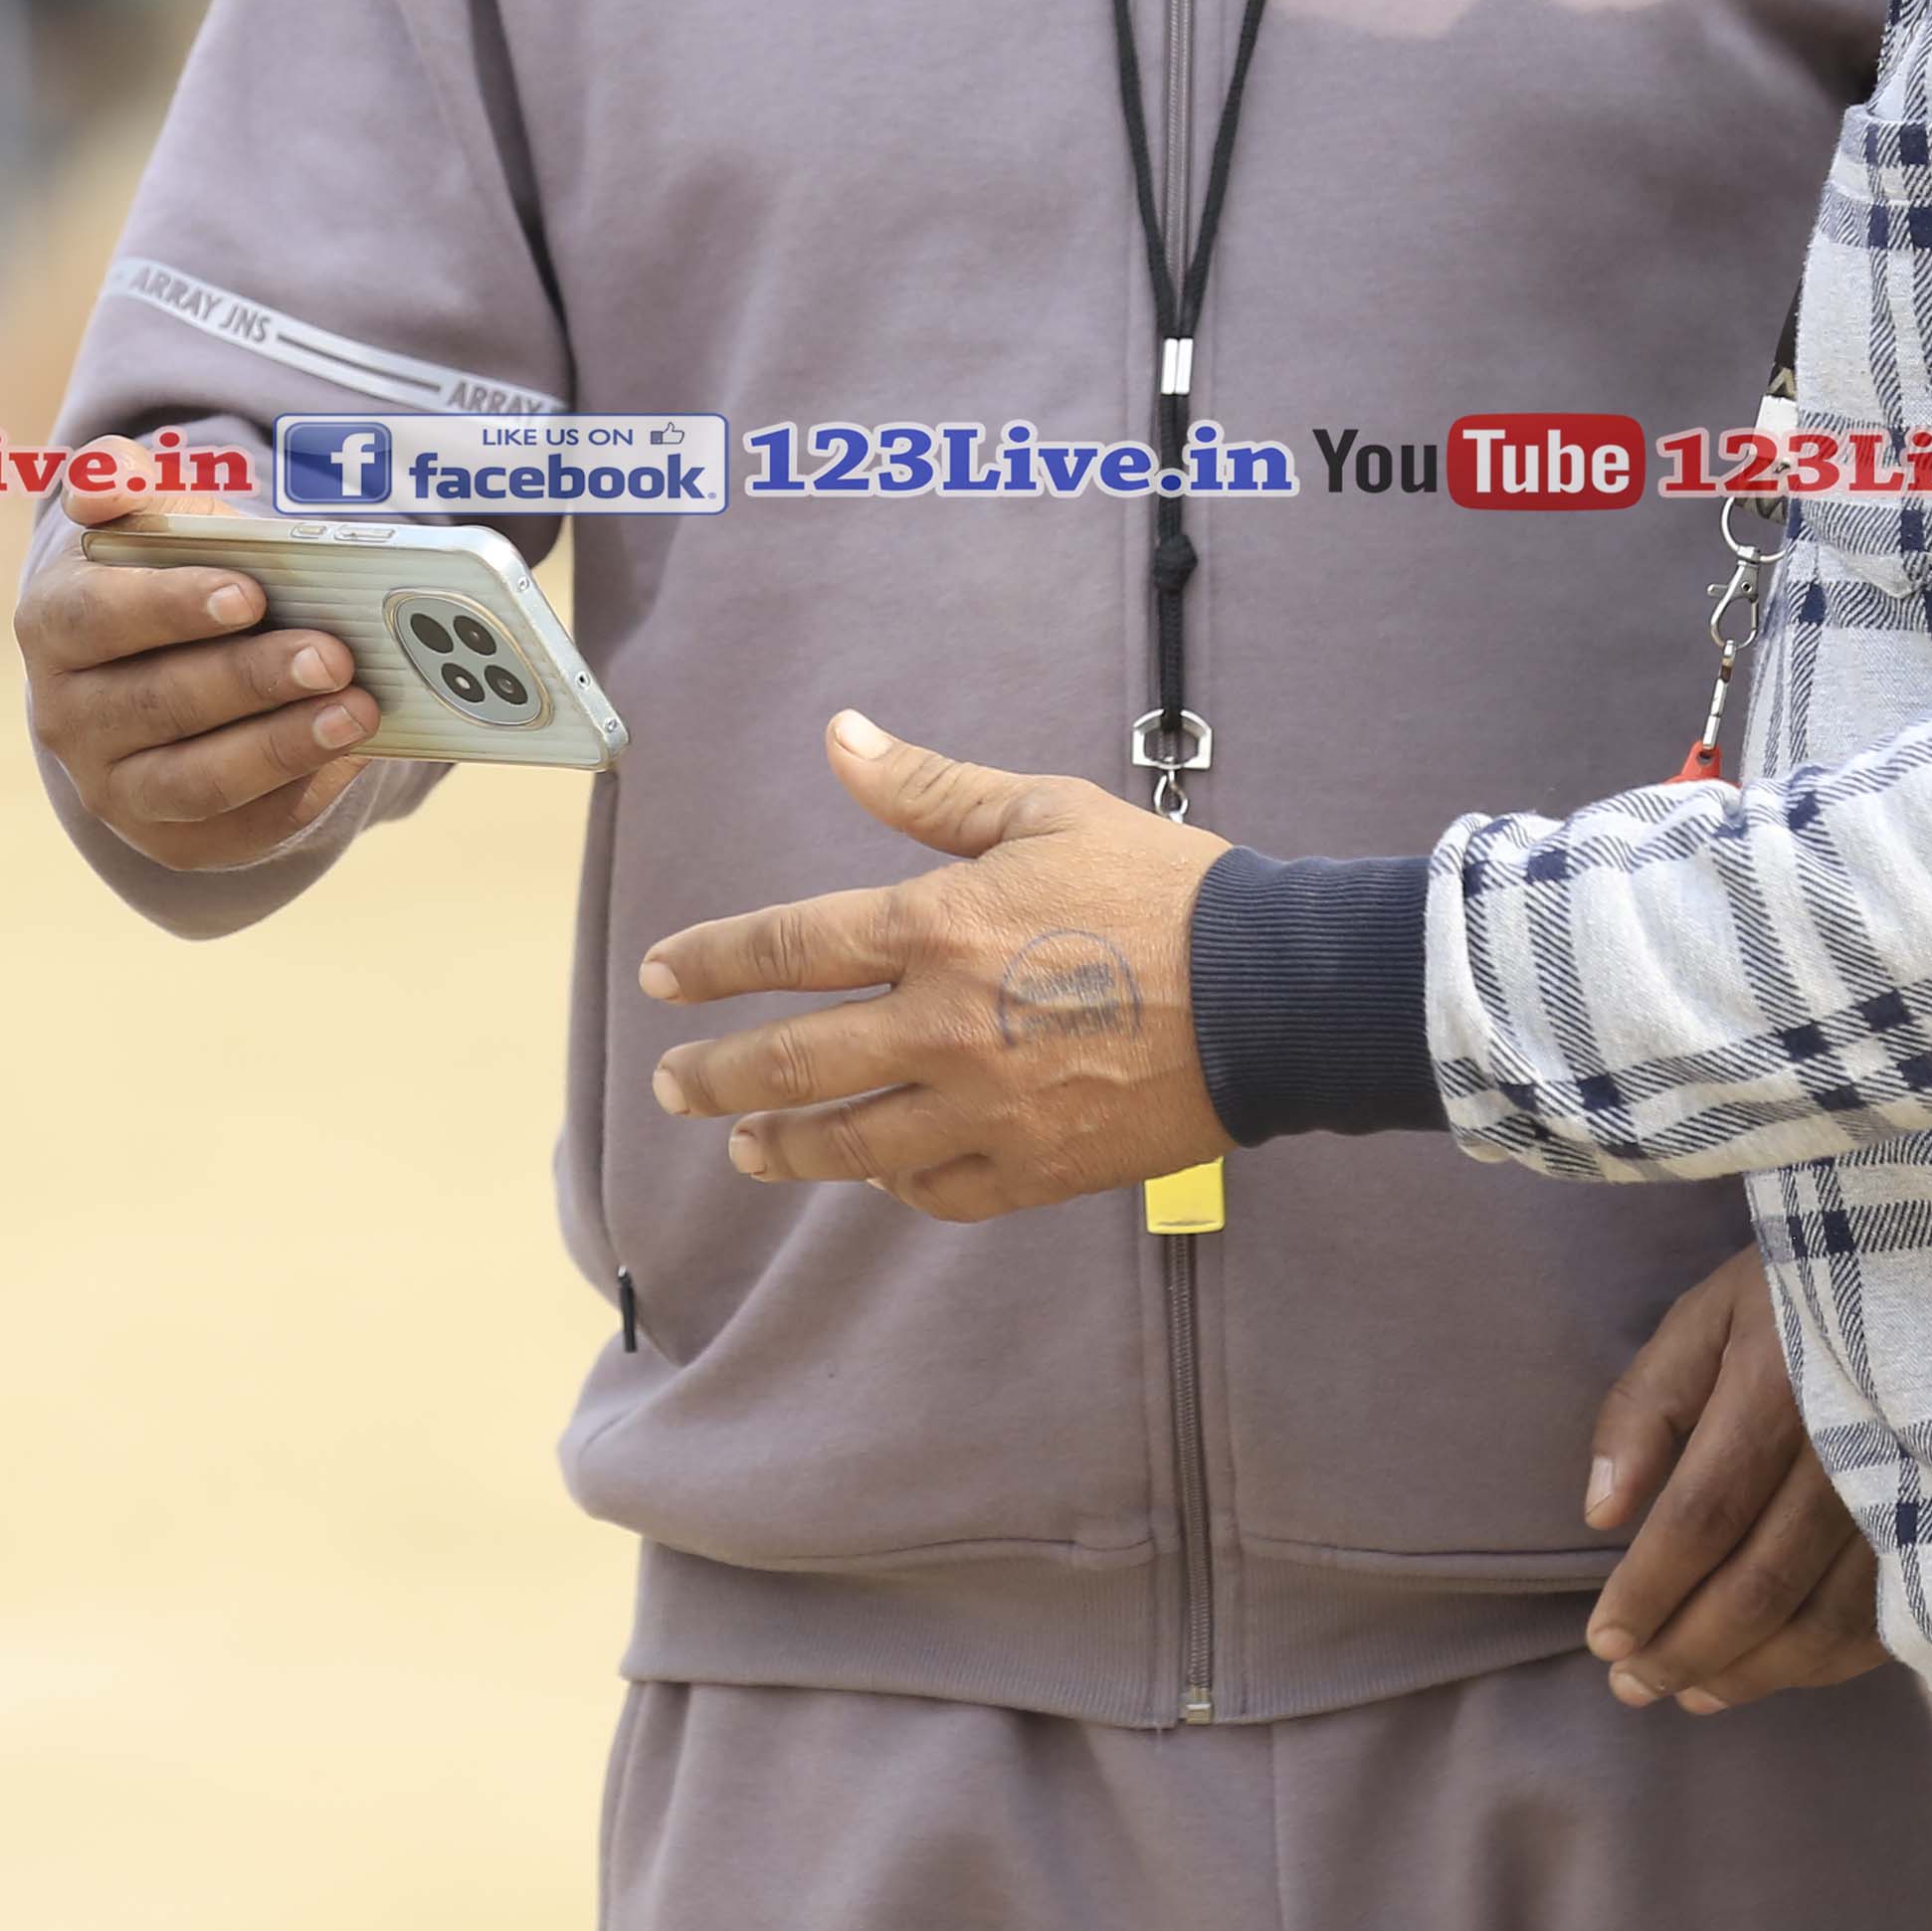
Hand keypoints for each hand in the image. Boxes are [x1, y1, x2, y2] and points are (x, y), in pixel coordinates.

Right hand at [20, 452, 380, 870]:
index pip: (95, 618)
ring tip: (360, 709)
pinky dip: (299, 792)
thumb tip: (108, 473)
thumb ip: (127, 484)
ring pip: (195, 781)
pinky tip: (353, 753)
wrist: (164, 668)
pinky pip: (235, 829)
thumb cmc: (169, 581)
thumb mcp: (151, 525)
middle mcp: (68, 718)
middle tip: (333, 654)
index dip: (170, 606)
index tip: (250, 593)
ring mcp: (116, 789)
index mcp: (54, 626)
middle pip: (157, 703)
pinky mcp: (171, 840)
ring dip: (282, 746)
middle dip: (251, 679)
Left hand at [637, 714, 1226, 1220]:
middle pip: (790, 1063)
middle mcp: (940, 1028)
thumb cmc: (1161, 888)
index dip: (710, 962)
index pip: (785, 948)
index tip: (660, 977)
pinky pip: (936, 1193)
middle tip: (670, 1084)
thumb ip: (931, 788)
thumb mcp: (1045, 811)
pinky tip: (875, 1178)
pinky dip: (895, 1186)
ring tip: (744, 1147)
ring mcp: (982, 1111)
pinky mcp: (1033, 1170)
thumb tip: (841, 737)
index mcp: (936, 929)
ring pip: (849, 1147)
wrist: (1271, 995)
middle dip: (714, 1075)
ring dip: (782, 1147)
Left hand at [1579, 1247, 1887, 1710]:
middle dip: (1686, 1648)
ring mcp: (1911, 1492)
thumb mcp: (1708, 1313)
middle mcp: (1850, 1449)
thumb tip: (1600, 1515)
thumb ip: (1647, 1405)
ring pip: (1825, 1619)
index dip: (1649, 1590)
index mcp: (1780, 1386)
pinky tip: (1774, 1672)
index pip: (1701, 1517)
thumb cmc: (1798, 1289)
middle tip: (1632, 1684)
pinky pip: (1885, 1619)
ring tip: (1690, 1693)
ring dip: (1750, 1673)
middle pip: (1760, 1584)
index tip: (1602, 1640)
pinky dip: (1826, 1663)